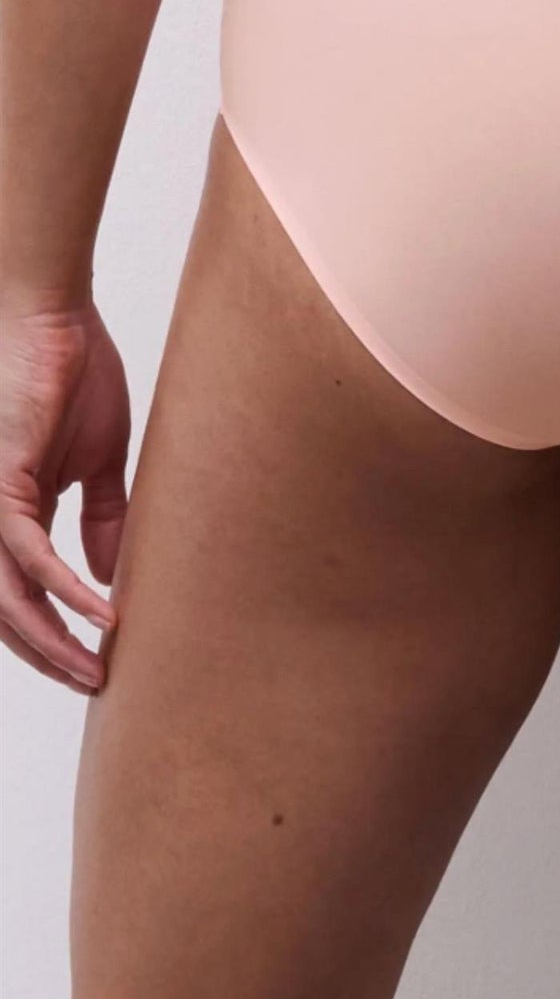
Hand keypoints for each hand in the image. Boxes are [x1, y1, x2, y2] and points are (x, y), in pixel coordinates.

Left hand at [0, 299, 129, 691]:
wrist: (50, 314)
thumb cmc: (72, 370)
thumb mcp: (101, 460)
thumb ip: (104, 518)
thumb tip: (111, 577)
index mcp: (13, 512)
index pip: (22, 594)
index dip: (55, 633)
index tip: (97, 662)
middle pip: (7, 612)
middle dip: (50, 656)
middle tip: (95, 685)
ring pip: (8, 599)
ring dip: (52, 642)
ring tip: (95, 670)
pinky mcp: (2, 484)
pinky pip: (30, 557)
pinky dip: (67, 591)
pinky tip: (101, 614)